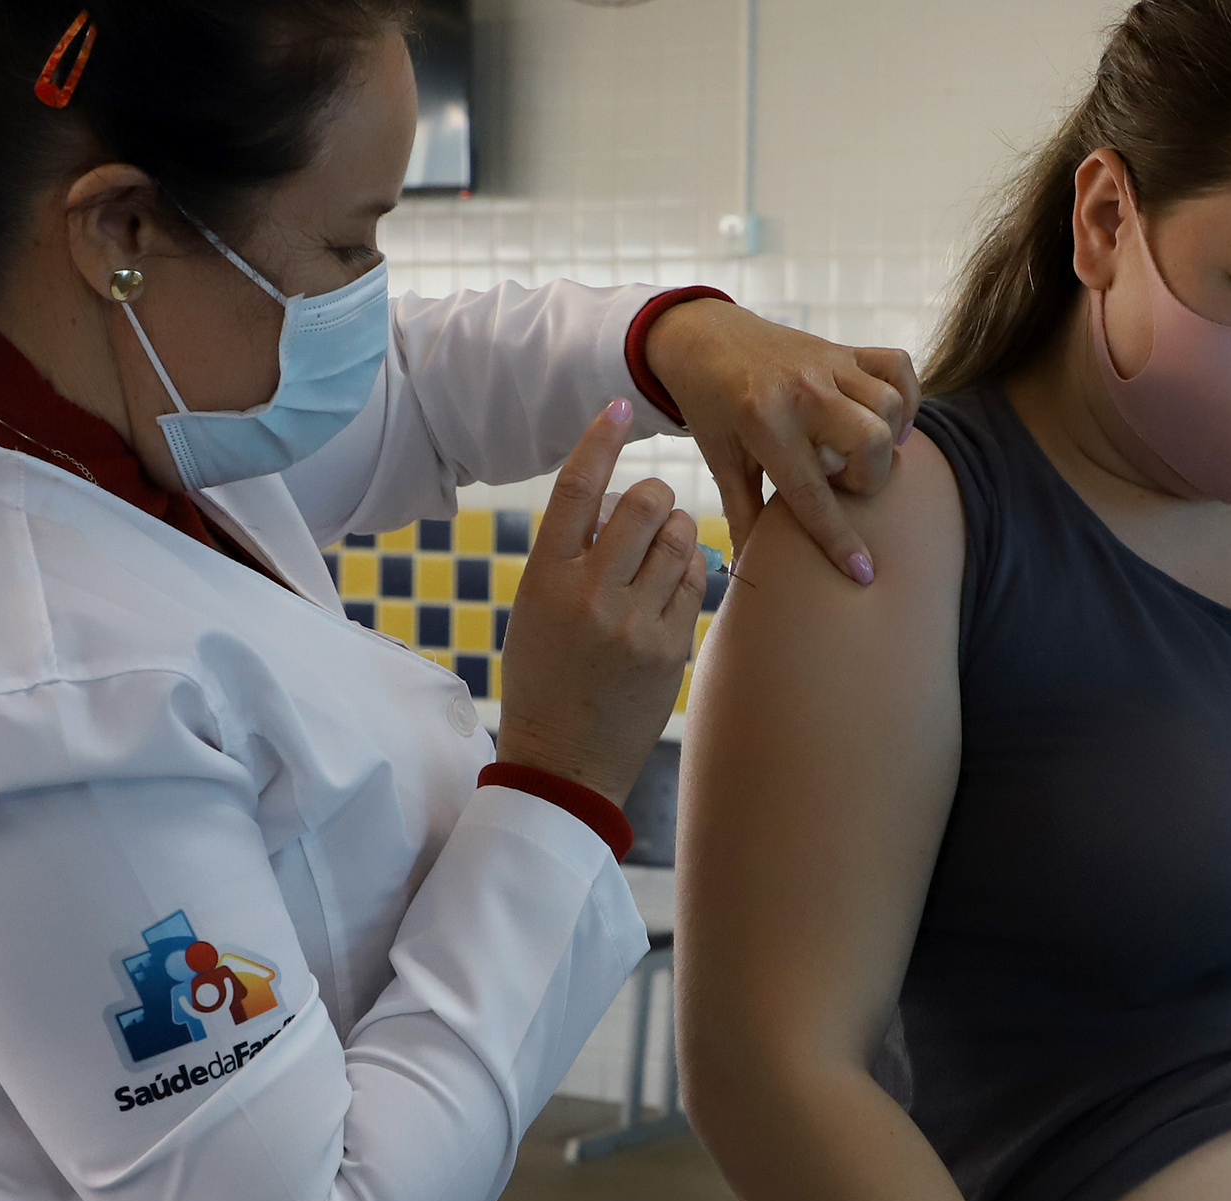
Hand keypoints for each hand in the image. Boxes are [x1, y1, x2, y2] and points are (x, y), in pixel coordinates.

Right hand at [493, 397, 705, 806]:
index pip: (576, 490)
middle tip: (647, 517)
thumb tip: (618, 510)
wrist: (562, 763)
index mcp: (544, 580)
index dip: (599, 440)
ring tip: (658, 558)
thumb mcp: (535, 612)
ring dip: (675, 533)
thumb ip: (571, 559)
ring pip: (679, 537)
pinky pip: (695, 582)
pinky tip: (670, 592)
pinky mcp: (671, 649)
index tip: (617, 406)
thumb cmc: (544, 681)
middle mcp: (590, 595)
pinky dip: (687, 574)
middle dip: (652, 498)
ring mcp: (634, 623)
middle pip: (642, 503)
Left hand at [644, 299, 919, 584]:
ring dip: (886, 441)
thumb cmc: (710, 405)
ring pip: (890, 406)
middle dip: (867, 477)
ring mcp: (829, 364)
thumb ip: (743, 514)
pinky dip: (905, 397)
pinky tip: (886, 422)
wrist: (702, 337)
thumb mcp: (721, 461)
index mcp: (765, 424)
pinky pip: (898, 367)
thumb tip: (748, 573)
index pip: (812, 493)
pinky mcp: (844, 349)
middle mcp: (802, 391)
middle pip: (871, 442)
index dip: (839, 539)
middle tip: (841, 482)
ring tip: (858, 453)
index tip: (863, 571)